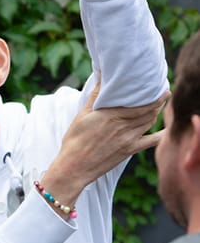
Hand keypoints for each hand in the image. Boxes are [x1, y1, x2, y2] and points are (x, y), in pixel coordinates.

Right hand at [42, 82, 168, 211]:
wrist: (74, 167)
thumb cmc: (74, 140)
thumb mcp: (82, 115)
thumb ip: (95, 95)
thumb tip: (101, 76)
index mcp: (112, 114)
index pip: (140, 101)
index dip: (152, 93)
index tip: (156, 85)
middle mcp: (124, 125)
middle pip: (149, 110)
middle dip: (158, 100)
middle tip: (162, 92)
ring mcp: (129, 138)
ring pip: (150, 121)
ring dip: (157, 112)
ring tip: (159, 104)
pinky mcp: (130, 150)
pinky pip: (151, 141)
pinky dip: (161, 134)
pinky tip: (167, 128)